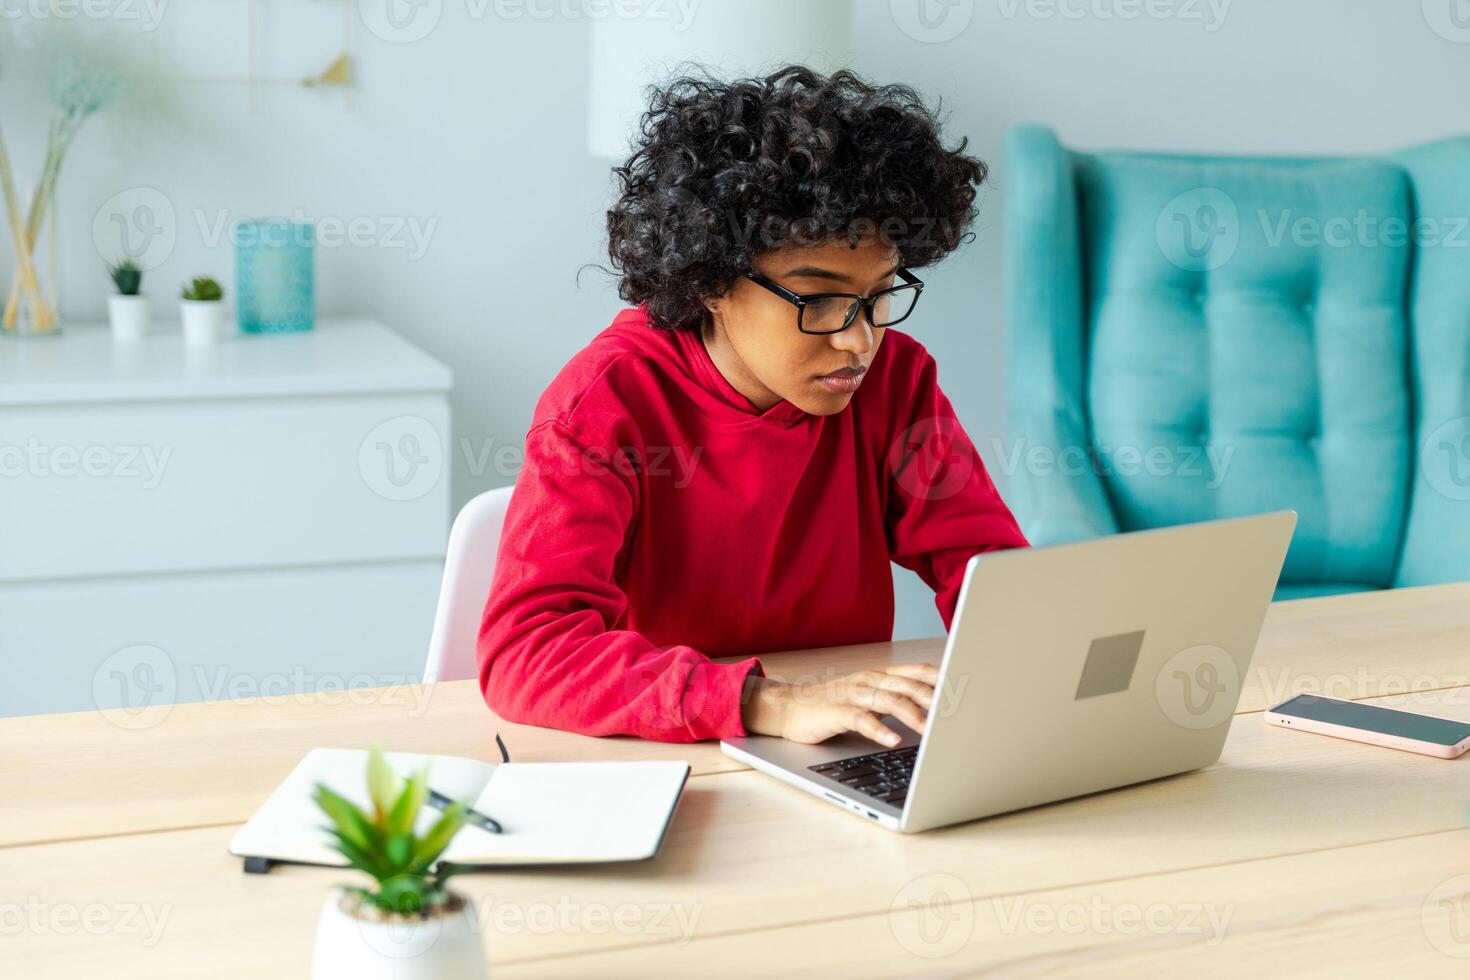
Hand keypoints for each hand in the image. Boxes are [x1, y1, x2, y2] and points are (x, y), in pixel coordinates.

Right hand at [740, 663, 937, 746]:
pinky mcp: (836, 712)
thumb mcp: (867, 697)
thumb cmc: (832, 705)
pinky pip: (861, 719)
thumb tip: (932, 710)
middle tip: (955, 713)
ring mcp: (852, 694)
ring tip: (930, 730)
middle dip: (933, 698)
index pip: (916, 671)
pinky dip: (879, 730)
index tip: (964, 691)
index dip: (940, 679)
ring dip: (912, 715)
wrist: (789, 708)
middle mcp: (868, 680)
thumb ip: (894, 699)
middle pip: (907, 685)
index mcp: (878, 676)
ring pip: (888, 700)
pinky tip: (892, 740)